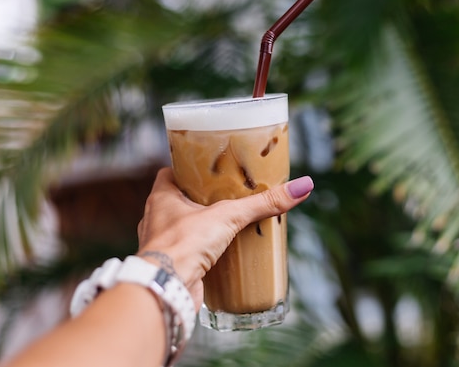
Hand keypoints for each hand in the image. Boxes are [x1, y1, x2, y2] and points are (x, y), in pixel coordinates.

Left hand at [136, 167, 313, 309]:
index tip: (208, 169)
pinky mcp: (173, 266)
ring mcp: (162, 244)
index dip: (187, 170)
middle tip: (225, 194)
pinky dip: (201, 252)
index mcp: (161, 197)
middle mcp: (157, 219)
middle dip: (200, 199)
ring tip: (226, 222)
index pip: (170, 173)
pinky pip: (187, 253)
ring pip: (182, 228)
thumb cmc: (184, 245)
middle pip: (178, 201)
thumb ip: (263, 203)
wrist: (167, 289)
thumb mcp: (228, 216)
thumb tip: (301, 187)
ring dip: (200, 226)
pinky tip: (219, 252)